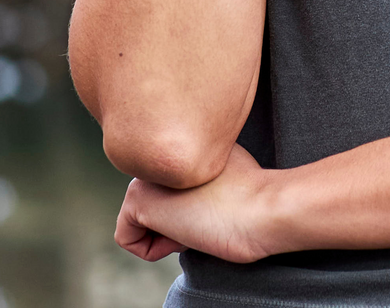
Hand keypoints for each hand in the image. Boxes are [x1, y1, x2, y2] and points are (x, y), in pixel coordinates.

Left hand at [115, 144, 279, 264]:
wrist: (261, 207)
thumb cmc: (253, 193)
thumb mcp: (223, 164)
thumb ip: (196, 165)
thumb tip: (187, 188)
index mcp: (177, 139)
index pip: (165, 186)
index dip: (190, 205)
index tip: (213, 201)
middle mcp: (156, 149)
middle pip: (153, 203)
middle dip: (175, 218)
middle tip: (204, 212)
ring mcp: (143, 172)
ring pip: (141, 220)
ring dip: (167, 232)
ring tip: (196, 218)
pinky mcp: (135, 198)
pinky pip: (127, 238)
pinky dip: (153, 249)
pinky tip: (183, 232)